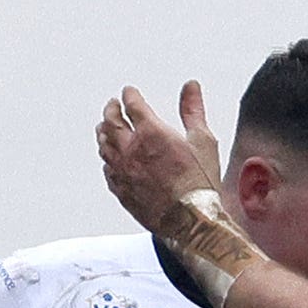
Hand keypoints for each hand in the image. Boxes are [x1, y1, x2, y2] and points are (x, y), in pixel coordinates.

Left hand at [97, 82, 221, 229]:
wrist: (191, 222)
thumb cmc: (200, 183)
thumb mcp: (203, 140)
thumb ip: (193, 110)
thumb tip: (191, 86)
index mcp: (151, 133)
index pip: (131, 104)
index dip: (129, 94)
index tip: (129, 92)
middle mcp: (131, 150)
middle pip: (110, 121)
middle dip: (111, 109)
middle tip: (113, 104)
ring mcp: (123, 171)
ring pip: (104, 145)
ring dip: (104, 132)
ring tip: (106, 127)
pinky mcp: (121, 191)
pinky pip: (107, 170)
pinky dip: (107, 159)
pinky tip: (110, 159)